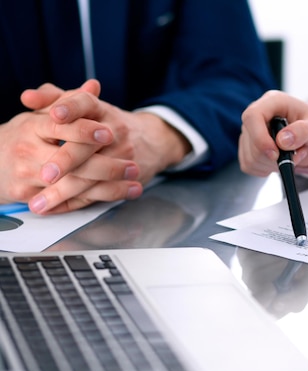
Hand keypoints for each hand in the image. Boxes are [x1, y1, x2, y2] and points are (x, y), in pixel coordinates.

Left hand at [23, 81, 190, 213]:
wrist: (153, 140)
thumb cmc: (108, 122)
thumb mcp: (85, 106)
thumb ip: (54, 98)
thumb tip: (27, 98)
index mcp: (100, 110)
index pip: (85, 103)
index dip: (70, 108)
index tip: (55, 116)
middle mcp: (113, 131)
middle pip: (88, 146)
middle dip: (66, 161)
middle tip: (45, 174)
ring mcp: (122, 155)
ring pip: (93, 175)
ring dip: (65, 191)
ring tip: (40, 202)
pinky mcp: (126, 177)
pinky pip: (100, 192)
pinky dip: (75, 202)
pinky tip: (55, 208)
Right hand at [239, 90, 307, 175]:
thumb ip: (302, 132)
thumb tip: (282, 141)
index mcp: (273, 102)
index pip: (252, 116)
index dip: (260, 138)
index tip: (275, 155)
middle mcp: (258, 116)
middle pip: (251, 142)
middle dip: (273, 157)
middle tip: (296, 155)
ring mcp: (252, 132)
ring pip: (250, 157)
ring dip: (272, 165)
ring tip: (292, 156)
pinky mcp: (250, 148)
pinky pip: (250, 165)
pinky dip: (266, 169)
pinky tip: (280, 161)